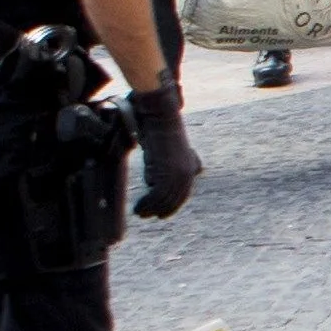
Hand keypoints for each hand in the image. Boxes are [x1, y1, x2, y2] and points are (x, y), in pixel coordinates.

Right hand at [128, 83, 200, 219]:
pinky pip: (158, 195)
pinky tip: (139, 207)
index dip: (171, 205)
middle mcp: (188, 172)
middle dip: (161, 209)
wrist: (160, 116)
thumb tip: (152, 183)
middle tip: (145, 214)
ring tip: (139, 212)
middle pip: (175, 198)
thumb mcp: (165, 150)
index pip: (182, 192)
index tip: (160, 213)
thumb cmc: (159, 129)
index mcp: (191, 166)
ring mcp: (179, 172)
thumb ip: (164, 165)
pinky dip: (148, 203)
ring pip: (166, 199)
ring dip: (151, 208)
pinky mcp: (168, 172)